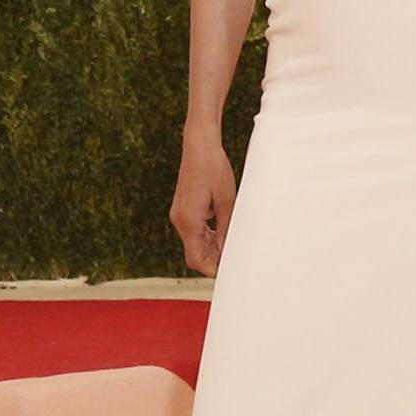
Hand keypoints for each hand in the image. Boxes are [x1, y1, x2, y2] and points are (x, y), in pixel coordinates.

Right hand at [171, 129, 236, 275]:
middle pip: (194, 255)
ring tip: (233, 244)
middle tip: (237, 258)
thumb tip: (230, 252)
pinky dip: (206, 237)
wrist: (199, 145)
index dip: (214, 269)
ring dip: (211, 248)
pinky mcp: (182, 209)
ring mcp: (179, 215)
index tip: (231, 270)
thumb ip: (226, 230)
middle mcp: (179, 220)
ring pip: (194, 244)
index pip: (197, 260)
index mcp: (189, 221)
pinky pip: (193, 231)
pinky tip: (223, 231)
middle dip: (214, 260)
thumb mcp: (227, 202)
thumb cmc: (215, 170)